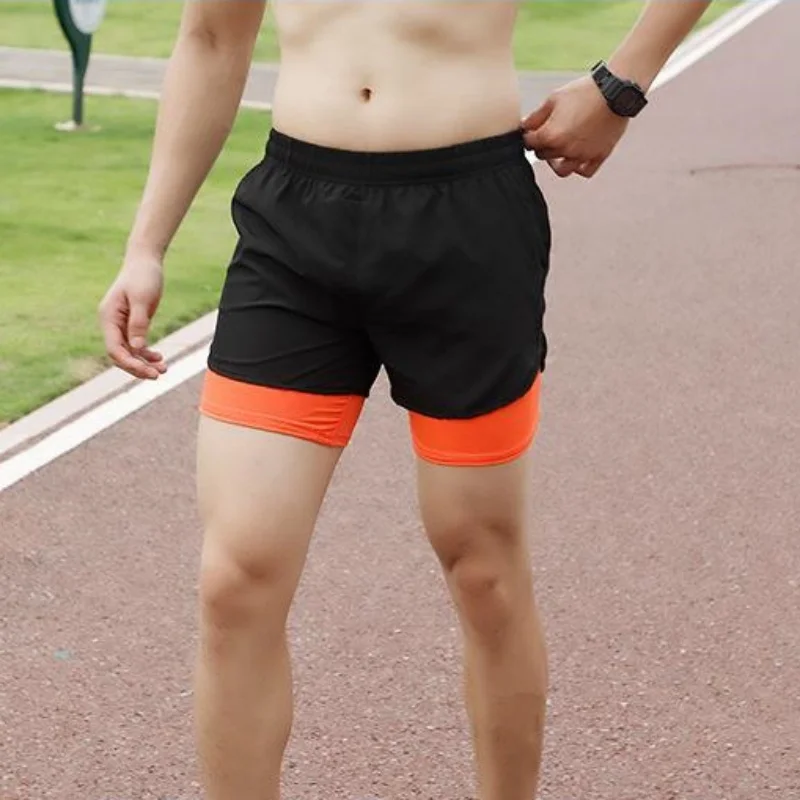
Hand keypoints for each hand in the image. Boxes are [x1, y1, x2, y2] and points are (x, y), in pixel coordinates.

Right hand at [98, 253, 166, 379]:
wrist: (145, 261)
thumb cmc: (143, 276)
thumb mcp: (143, 299)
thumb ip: (138, 323)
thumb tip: (137, 347)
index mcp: (108, 317)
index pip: (114, 349)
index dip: (130, 363)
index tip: (149, 371)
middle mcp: (111, 323)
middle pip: (119, 354)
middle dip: (137, 367)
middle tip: (158, 375)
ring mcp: (120, 325)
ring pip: (129, 352)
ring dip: (144, 363)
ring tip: (164, 369)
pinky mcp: (131, 324)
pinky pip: (136, 345)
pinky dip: (147, 353)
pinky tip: (160, 358)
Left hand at [521, 76, 629, 178]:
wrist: (615, 90)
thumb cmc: (583, 91)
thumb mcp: (553, 99)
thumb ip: (535, 116)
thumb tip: (523, 127)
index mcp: (550, 136)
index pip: (529, 143)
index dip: (528, 135)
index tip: (531, 130)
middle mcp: (565, 149)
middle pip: (543, 155)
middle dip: (542, 145)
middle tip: (547, 134)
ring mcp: (582, 155)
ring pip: (562, 170)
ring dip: (556, 163)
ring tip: (558, 152)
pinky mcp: (598, 156)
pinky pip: (585, 171)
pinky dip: (579, 167)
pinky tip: (577, 158)